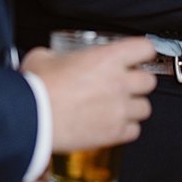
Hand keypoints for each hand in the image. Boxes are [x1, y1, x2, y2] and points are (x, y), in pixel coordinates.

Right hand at [22, 37, 156, 152]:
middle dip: (138, 82)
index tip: (136, 56)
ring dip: (133, 107)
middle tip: (123, 84)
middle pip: (149, 81)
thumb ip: (58, 55)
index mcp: (107, 58)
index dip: (141, 52)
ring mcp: (119, 109)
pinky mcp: (113, 133)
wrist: (31, 119)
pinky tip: (111, 124)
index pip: (145, 49)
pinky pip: (134, 131)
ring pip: (145, 108)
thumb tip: (53, 59)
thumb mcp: (44, 57)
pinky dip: (125, 129)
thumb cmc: (37, 87)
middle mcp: (119, 83)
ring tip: (117, 107)